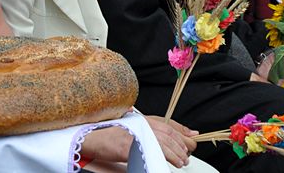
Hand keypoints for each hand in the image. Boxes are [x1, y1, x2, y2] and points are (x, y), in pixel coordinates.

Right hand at [81, 116, 197, 167]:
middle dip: (182, 145)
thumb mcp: (136, 131)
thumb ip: (155, 132)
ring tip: (181, 162)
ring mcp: (133, 134)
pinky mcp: (127, 145)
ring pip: (162, 143)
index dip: (182, 134)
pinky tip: (168, 163)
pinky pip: (149, 151)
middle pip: (168, 133)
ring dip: (175, 154)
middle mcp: (139, 123)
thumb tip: (179, 134)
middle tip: (187, 155)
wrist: (92, 139)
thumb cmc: (113, 136)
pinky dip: (163, 158)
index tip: (191, 142)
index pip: (168, 124)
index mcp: (142, 119)